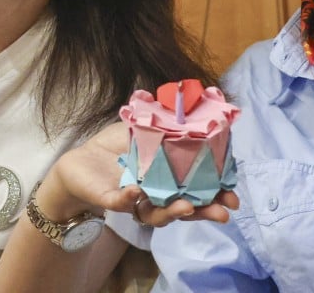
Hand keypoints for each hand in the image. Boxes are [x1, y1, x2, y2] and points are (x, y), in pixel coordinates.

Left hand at [37, 121, 238, 225]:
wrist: (80, 161)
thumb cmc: (116, 147)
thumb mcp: (147, 128)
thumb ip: (170, 122)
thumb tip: (199, 100)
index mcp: (168, 181)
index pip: (196, 191)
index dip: (216, 195)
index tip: (233, 198)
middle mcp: (155, 196)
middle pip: (184, 208)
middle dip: (204, 211)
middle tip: (223, 211)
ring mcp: (134, 201)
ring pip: (157, 213)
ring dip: (174, 211)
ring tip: (188, 206)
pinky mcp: (110, 200)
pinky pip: (122, 203)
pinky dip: (129, 199)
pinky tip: (137, 192)